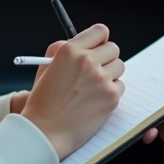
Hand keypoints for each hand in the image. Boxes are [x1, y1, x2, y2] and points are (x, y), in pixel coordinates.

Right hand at [20, 24, 123, 158]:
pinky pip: (120, 86)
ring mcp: (101, 79)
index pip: (100, 31)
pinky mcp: (111, 97)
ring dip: (110, 74)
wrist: (44, 132)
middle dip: (106, 57)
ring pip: (119, 66)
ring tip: (93, 88)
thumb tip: (85, 43)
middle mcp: (87, 61)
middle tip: (97, 68)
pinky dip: (111, 92)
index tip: (98, 47)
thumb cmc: (43, 102)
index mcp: (69, 50)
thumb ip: (63, 50)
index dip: (99, 40)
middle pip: (113, 48)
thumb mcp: (46, 67)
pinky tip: (95, 101)